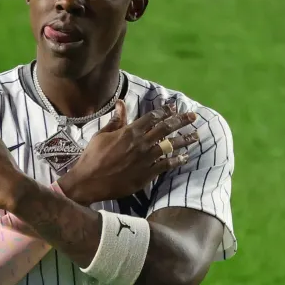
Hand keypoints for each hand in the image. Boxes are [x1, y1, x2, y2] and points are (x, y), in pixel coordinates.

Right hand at [58, 100, 198, 205]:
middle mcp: (140, 143)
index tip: (174, 108)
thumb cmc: (92, 157)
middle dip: (181, 121)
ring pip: (170, 146)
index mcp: (129, 131)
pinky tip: (185, 157)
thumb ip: (115, 120)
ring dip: (184, 140)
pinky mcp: (146, 174)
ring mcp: (145, 159)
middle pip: (165, 129)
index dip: (164, 111)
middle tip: (193, 117)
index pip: (152, 117)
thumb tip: (121, 103)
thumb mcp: (101, 135)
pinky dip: (177, 160)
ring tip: (195, 136)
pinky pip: (166, 165)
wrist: (89, 181)